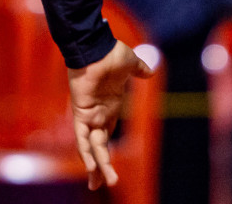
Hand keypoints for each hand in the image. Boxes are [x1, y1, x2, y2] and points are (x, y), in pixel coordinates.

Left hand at [67, 39, 155, 189]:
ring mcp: (89, 114)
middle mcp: (98, 114)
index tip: (106, 166)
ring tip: (98, 185)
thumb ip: (139, 70)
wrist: (97, 45)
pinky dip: (86, 151)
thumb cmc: (111, 53)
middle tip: (104, 184)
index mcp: (110, 107)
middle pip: (100, 146)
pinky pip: (83, 136)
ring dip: (96, 165)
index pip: (107, 135)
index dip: (106, 151)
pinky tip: (91, 166)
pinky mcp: (81, 112)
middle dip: (101, 167)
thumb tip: (150, 71)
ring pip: (92, 147)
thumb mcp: (131, 64)